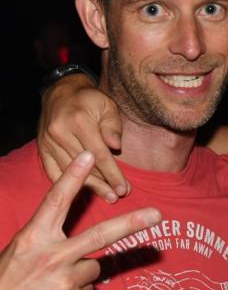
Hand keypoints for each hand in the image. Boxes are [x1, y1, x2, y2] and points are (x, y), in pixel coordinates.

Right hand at [0, 151, 160, 289]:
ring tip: (54, 284)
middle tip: (158, 215)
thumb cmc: (7, 281)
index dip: (73, 177)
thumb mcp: (21, 250)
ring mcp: (65, 282)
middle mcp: (52, 257)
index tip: (89, 154)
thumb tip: (83, 232)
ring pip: (95, 267)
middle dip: (132, 224)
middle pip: (100, 235)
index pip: (56, 201)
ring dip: (82, 272)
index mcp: (33, 238)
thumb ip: (49, 236)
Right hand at [38, 72, 127, 201]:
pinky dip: (67, 185)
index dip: (112, 174)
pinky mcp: (42, 149)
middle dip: (103, 184)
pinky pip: (53, 172)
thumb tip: (115, 147)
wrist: (61, 92)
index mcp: (79, 121)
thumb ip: (113, 126)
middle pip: (84, 167)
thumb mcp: (107, 106)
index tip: (123, 188)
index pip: (98, 155)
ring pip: (69, 172)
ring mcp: (47, 143)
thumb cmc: (90, 100)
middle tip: (117, 197)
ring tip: (106, 196)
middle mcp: (60, 133)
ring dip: (89, 187)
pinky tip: (81, 195)